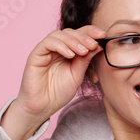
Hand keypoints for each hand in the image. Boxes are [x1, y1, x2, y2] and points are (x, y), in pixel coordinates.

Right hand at [1, 25, 105, 139]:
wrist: (43, 106)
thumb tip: (98, 46)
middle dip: (84, 36)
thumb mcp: (77, 75)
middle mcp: (57, 48)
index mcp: (68, 51)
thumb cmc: (58, 92)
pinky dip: (60, 46)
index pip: (80, 36)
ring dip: (73, 40)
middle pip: (71, 32)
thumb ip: (85, 60)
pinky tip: (70, 55)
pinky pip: (47, 43)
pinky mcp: (36, 54)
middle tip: (94, 44)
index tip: (103, 35)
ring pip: (59, 35)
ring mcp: (46, 50)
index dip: (91, 32)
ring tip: (83, 51)